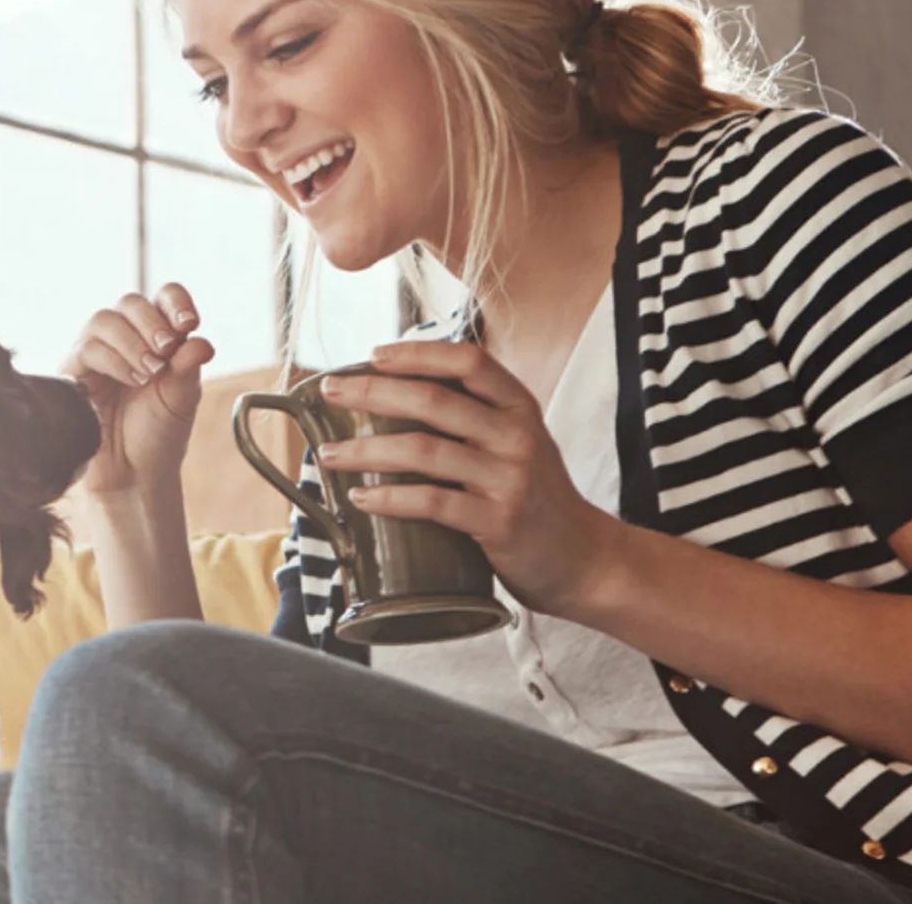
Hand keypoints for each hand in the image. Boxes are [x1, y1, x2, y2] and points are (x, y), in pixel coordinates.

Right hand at [58, 284, 216, 496]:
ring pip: (104, 320)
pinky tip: (132, 380)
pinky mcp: (74, 372)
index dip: (175, 301)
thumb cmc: (158, 434)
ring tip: (149, 373)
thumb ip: (189, 366)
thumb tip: (200, 340)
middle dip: (151, 322)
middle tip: (166, 351)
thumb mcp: (183, 397)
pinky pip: (87, 348)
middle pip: (130, 301)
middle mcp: (125, 338)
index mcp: (157, 336)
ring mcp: (97, 353)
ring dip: (131, 342)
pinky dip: (114, 360)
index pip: (162, 297)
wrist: (133, 473)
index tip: (189, 323)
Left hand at [312, 340, 632, 614]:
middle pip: (434, 400)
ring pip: (423, 450)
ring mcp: (510, 478)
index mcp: (520, 408)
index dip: (419, 353)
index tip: (373, 354)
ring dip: (365, 449)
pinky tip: (360, 498)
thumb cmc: (535, 497)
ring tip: (327, 454)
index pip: (470, 361)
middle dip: (373, 392)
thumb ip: (475, 419)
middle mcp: (517, 436)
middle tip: (330, 393)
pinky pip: (432, 502)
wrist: (584, 559)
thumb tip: (394, 396)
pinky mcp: (499, 521)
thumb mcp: (517, 444)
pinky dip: (389, 498)